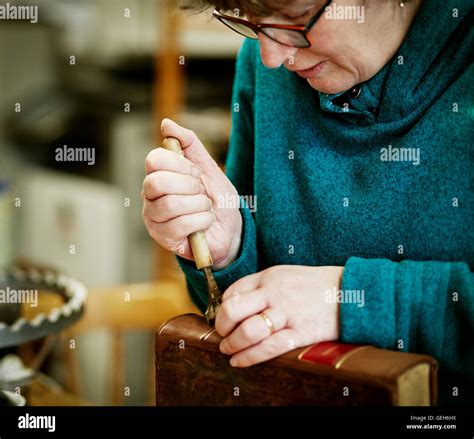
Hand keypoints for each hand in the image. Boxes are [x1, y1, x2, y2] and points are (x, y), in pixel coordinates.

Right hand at [142, 118, 241, 269]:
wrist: (231, 229)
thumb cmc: (217, 198)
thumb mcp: (208, 167)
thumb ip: (189, 144)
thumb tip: (165, 124)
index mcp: (158, 175)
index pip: (154, 160)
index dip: (181, 165)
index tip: (197, 174)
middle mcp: (149, 196)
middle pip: (157, 182)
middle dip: (190, 186)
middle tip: (202, 193)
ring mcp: (154, 218)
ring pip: (170, 204)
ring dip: (199, 205)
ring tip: (205, 209)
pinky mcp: (163, 238)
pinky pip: (180, 224)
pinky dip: (201, 221)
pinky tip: (206, 223)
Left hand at [216, 265, 343, 366]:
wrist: (351, 290)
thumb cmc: (315, 285)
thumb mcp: (285, 275)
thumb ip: (263, 287)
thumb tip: (239, 305)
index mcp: (268, 276)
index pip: (232, 291)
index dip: (221, 309)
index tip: (223, 320)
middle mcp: (274, 292)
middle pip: (233, 309)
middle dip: (222, 327)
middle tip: (222, 336)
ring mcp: (287, 313)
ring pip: (247, 331)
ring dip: (232, 345)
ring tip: (228, 351)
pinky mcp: (301, 332)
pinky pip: (268, 348)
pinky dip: (248, 357)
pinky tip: (240, 361)